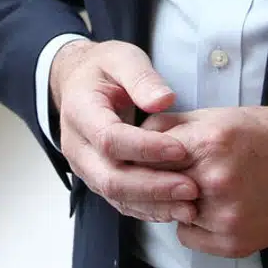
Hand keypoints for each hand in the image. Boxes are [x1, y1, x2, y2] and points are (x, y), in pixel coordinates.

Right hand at [50, 40, 200, 224]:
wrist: (79, 82)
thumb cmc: (104, 69)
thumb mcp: (122, 58)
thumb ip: (142, 78)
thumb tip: (163, 100)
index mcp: (80, 111)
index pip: (109, 138)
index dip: (145, 148)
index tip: (180, 149)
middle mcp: (77, 145)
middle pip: (110, 177)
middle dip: (153, 186)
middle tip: (191, 187)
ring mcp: (85, 166)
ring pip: (115, 196)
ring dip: (154, 204)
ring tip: (190, 206)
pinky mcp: (97, 178)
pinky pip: (120, 201)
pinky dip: (148, 209)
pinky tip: (176, 208)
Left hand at [139, 106, 267, 257]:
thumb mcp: (218, 115)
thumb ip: (173, 124)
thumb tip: (138, 132)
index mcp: (208, 142)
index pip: (148, 153)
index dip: (143, 153)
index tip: (143, 155)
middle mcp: (214, 180)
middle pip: (156, 183)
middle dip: (157, 177)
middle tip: (170, 172)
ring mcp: (224, 214)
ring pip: (169, 210)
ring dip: (176, 200)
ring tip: (201, 186)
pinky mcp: (233, 241)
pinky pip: (188, 235)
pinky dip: (194, 223)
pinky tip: (213, 206)